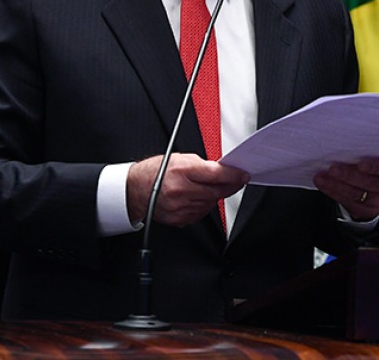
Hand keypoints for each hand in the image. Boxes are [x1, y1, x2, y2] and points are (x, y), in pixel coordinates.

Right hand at [126, 153, 248, 226]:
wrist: (135, 189)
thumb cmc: (155, 171)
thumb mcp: (180, 159)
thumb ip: (202, 165)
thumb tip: (221, 171)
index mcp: (181, 171)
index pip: (216, 174)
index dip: (233, 175)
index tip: (243, 175)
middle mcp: (181, 190)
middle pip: (216, 192)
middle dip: (229, 186)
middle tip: (236, 181)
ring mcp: (180, 207)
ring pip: (211, 204)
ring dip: (215, 195)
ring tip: (207, 187)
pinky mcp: (179, 219)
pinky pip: (201, 213)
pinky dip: (204, 205)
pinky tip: (197, 197)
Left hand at [313, 154, 378, 220]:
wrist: (375, 185)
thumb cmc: (370, 161)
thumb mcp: (373, 154)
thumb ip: (363, 151)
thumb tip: (341, 144)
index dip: (373, 166)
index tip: (360, 164)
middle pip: (368, 182)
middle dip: (348, 175)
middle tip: (332, 169)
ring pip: (356, 193)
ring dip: (335, 185)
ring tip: (321, 177)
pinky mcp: (367, 211)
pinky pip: (348, 203)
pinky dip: (333, 192)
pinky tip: (323, 184)